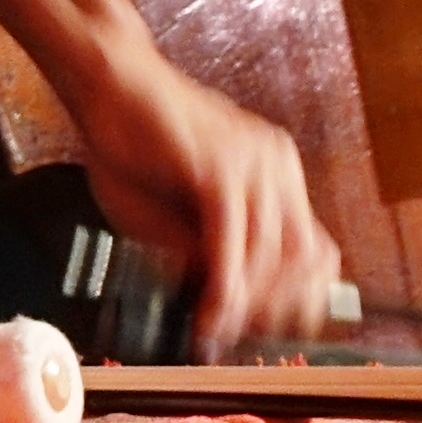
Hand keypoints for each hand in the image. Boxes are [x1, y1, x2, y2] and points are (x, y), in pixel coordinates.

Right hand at [67, 51, 343, 355]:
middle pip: (307, 263)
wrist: (105, 85)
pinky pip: (235, 245)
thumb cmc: (130, 143)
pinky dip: (223, 290)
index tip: (261, 331)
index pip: (316, 254)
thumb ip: (205, 251)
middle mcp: (277, 168)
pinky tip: (208, 314)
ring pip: (274, 261)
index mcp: (274, 175)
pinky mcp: (222, 169)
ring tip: (215, 331)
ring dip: (246, 308)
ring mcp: (255, 166)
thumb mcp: (175, 214)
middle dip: (274, 311)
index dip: (296, 301)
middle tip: (238, 337)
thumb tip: (227, 305)